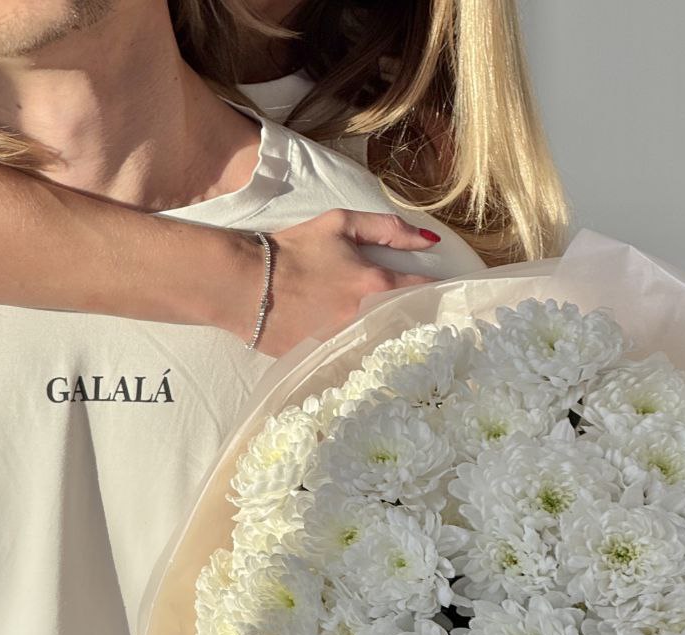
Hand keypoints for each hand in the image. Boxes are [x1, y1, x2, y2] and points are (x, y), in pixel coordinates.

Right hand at [230, 208, 441, 355]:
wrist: (244, 283)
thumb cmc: (294, 249)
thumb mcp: (340, 224)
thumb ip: (387, 229)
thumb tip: (430, 240)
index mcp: (374, 285)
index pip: (421, 291)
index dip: (433, 290)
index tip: (440, 293)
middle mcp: (366, 319)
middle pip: (403, 323)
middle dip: (410, 319)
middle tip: (412, 316)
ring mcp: (347, 344)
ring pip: (379, 344)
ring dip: (383, 338)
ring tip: (383, 334)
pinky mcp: (326, 361)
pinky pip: (351, 360)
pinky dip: (355, 353)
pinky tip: (353, 349)